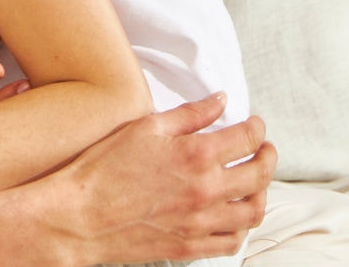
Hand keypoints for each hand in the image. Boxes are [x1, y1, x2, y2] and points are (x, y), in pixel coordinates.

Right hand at [51, 95, 274, 263]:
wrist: (80, 217)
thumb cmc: (104, 169)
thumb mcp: (145, 127)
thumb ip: (189, 114)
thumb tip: (220, 101)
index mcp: (196, 155)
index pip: (247, 138)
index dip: (257, 127)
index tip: (254, 124)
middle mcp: (206, 190)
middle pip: (259, 174)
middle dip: (269, 157)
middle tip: (265, 150)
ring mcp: (201, 222)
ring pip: (253, 211)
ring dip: (262, 193)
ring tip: (255, 182)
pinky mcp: (190, 246)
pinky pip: (233, 242)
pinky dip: (243, 228)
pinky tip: (235, 215)